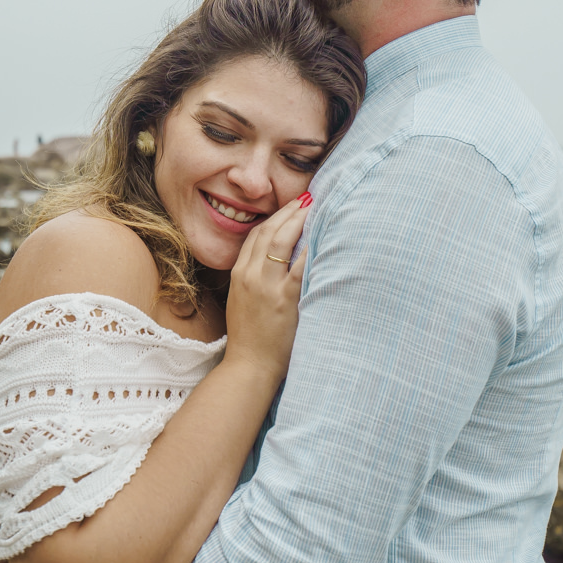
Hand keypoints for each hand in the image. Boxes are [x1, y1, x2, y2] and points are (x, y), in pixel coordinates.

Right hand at [224, 193, 310, 383]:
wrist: (249, 366)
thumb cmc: (251, 338)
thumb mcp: (242, 301)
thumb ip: (255, 279)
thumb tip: (276, 262)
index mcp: (239, 274)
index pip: (256, 235)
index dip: (275, 216)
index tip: (292, 206)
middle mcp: (249, 275)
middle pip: (268, 231)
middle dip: (289, 211)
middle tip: (308, 196)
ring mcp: (266, 286)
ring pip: (280, 241)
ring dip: (299, 220)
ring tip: (315, 206)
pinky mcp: (283, 299)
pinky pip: (299, 266)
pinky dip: (310, 247)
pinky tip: (323, 235)